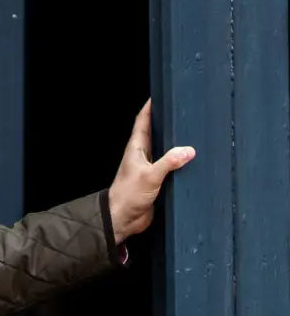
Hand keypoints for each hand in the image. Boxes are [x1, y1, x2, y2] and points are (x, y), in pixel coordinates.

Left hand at [108, 99, 195, 242]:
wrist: (122, 220)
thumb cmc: (128, 196)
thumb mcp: (150, 176)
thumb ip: (169, 162)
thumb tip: (189, 150)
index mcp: (136, 149)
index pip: (142, 122)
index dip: (150, 108)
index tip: (159, 94)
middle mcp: (142, 156)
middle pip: (155, 133)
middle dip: (166, 122)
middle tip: (182, 110)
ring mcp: (149, 169)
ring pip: (165, 150)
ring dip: (175, 143)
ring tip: (192, 131)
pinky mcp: (157, 181)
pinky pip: (171, 167)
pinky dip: (180, 162)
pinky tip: (193, 160)